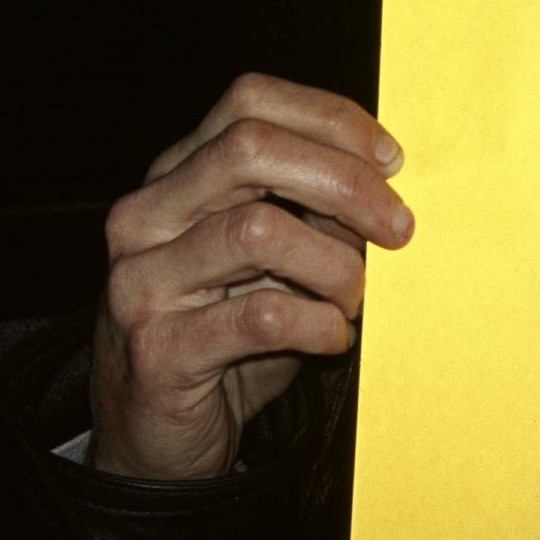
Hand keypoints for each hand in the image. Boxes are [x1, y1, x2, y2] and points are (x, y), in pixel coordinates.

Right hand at [88, 72, 410, 478]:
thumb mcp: (274, 259)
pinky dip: (318, 324)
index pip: (250, 101)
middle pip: (250, 147)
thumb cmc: (228, 336)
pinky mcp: (156, 347)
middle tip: (397, 227)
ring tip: (354, 299)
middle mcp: (147, 214)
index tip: (391, 160)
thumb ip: (313, 212)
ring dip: (335, 265)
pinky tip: (333, 338)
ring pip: (258, 229)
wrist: (155, 438)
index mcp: (176, 174)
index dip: (331, 119)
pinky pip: (260, 316)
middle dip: (344, 180)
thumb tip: (387, 185)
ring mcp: (141, 279)